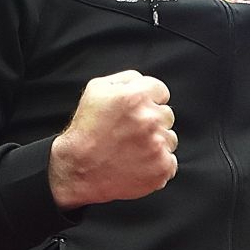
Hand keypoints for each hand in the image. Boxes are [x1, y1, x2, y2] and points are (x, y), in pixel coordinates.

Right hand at [49, 71, 176, 205]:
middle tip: (131, 132)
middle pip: (167, 115)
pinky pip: (170, 161)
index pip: (161, 91)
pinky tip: (138, 163)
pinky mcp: (162, 167)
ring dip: (156, 142)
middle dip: (152, 121)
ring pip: (170, 138)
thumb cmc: (86, 130)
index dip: (149, 100)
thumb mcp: (96, 90)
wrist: (79, 170)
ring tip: (132, 149)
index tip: (138, 111)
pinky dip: (157, 163)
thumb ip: (126, 79)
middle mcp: (150, 119)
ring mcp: (158, 145)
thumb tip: (143, 81)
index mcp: (135, 97)